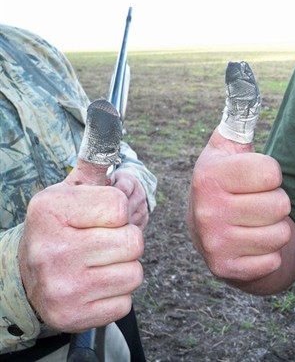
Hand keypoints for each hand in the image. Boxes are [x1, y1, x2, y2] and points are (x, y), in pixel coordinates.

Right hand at [18, 99, 143, 331]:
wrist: (26, 278)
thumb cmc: (59, 229)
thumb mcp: (69, 192)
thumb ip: (95, 161)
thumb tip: (108, 114)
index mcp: (52, 210)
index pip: (119, 205)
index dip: (117, 212)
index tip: (98, 218)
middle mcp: (53, 248)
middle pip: (133, 241)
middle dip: (125, 241)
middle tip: (102, 243)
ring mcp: (62, 286)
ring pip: (134, 273)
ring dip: (124, 269)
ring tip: (99, 264)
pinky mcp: (73, 316)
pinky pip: (126, 301)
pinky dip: (116, 295)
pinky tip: (95, 285)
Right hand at [187, 62, 291, 285]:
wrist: (219, 238)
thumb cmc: (232, 187)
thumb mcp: (231, 148)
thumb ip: (240, 113)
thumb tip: (239, 67)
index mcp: (208, 173)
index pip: (272, 172)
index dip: (271, 175)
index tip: (255, 180)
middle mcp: (205, 209)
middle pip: (279, 204)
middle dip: (275, 205)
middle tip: (255, 206)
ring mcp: (213, 243)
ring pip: (279, 233)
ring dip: (274, 230)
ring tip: (254, 225)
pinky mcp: (225, 269)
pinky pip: (272, 260)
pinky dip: (268, 255)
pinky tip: (252, 247)